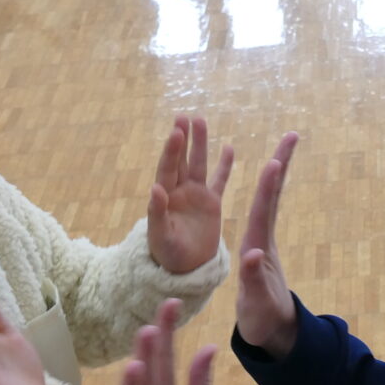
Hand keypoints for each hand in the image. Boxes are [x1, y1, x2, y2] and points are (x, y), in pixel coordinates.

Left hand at [146, 115, 234, 274]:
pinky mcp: (212, 203)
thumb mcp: (160, 236)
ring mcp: (196, 194)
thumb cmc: (167, 253)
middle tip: (183, 116)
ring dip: (199, 143)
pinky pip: (220, 180)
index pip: (168, 169)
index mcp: (165, 197)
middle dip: (182, 138)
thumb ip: (156, 213)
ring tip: (200, 120)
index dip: (171, 151)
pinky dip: (224, 165)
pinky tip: (229, 148)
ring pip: (199, 163)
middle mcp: (180, 190)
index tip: (176, 132)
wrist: (186, 268)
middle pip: (181, 159)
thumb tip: (155, 188)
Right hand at [235, 132, 299, 358]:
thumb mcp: (256, 302)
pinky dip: (266, 190)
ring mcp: (263, 243)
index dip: (268, 186)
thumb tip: (252, 254)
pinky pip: (262, 210)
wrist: (273, 333)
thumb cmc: (263, 319)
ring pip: (269, 201)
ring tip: (282, 148)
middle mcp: (263, 239)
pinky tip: (269, 176)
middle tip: (292, 135)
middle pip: (272, 196)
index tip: (275, 160)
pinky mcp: (259, 248)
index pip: (265, 210)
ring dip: (275, 173)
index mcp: (259, 247)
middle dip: (280, 165)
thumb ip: (252, 279)